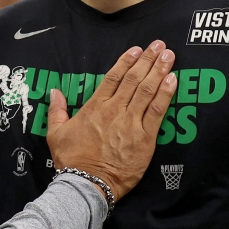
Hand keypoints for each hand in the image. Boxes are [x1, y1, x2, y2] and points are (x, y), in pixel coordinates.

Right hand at [46, 42, 176, 201]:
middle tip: (159, 45)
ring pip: (148, 91)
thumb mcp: (56, 134)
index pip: (113, 78)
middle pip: (134, 79)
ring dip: (159, 71)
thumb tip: (55, 92)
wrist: (87, 183)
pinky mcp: (145, 138)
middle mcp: (114, 110)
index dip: (126, 61)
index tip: (136, 49)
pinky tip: (173, 80)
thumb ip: (57, 111)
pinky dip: (166, 94)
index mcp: (95, 107)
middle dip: (148, 60)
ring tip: (169, 56)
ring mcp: (131, 123)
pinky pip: (158, 111)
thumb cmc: (71, 160)